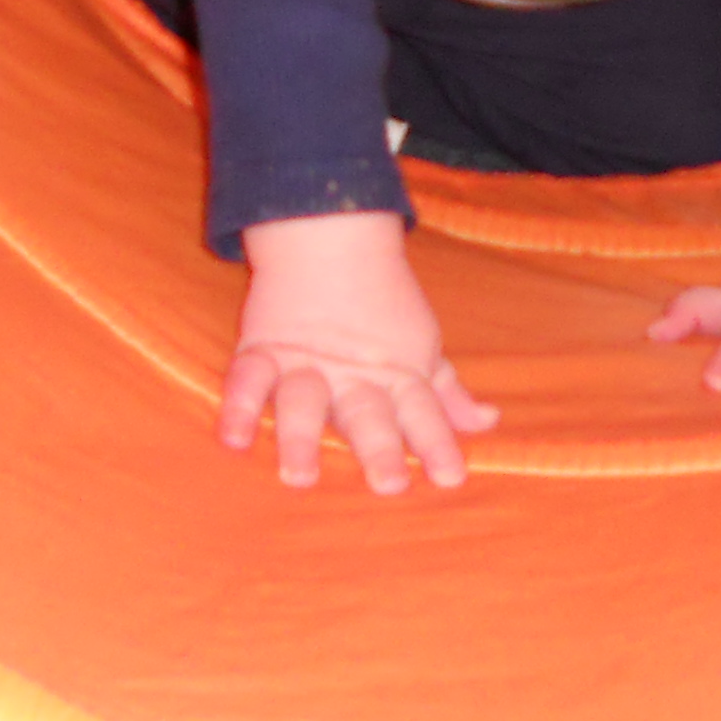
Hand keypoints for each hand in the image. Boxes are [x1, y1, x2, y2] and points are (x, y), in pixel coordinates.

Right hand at [221, 212, 498, 492]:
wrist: (330, 236)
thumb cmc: (383, 305)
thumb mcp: (421, 349)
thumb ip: (447, 394)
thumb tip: (486, 422)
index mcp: (395, 376)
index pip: (422, 413)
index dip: (437, 443)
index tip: (451, 477)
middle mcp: (352, 376)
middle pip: (368, 415)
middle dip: (379, 448)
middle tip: (388, 484)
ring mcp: (305, 364)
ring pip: (304, 402)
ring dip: (301, 437)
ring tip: (299, 475)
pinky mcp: (262, 351)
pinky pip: (247, 379)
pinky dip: (239, 405)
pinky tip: (234, 438)